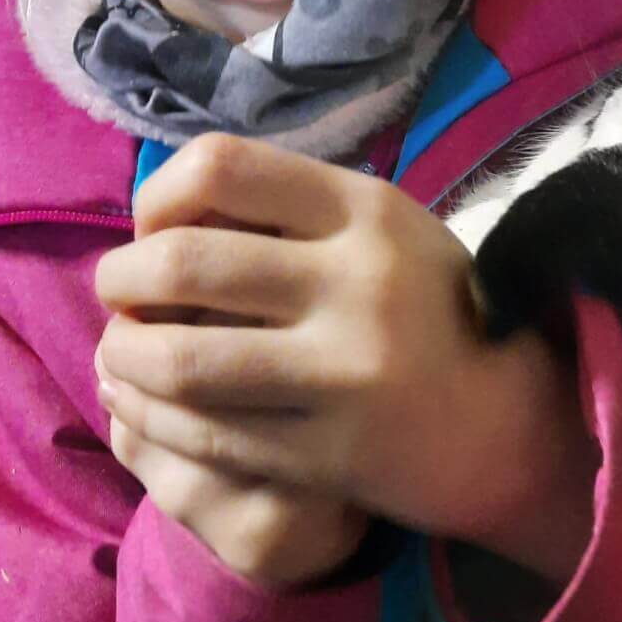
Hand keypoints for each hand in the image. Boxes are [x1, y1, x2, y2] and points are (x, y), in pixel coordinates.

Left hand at [94, 134, 595, 575]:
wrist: (508, 422)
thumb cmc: (426, 306)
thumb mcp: (381, 227)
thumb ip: (291, 208)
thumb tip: (161, 210)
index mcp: (366, 208)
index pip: (222, 165)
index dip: (158, 193)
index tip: (151, 226)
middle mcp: (357, 281)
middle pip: (183, 262)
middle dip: (120, 278)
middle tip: (114, 292)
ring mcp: (343, 372)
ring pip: (181, 359)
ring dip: (122, 353)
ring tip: (116, 352)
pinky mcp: (329, 455)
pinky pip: (207, 434)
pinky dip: (151, 415)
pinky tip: (139, 403)